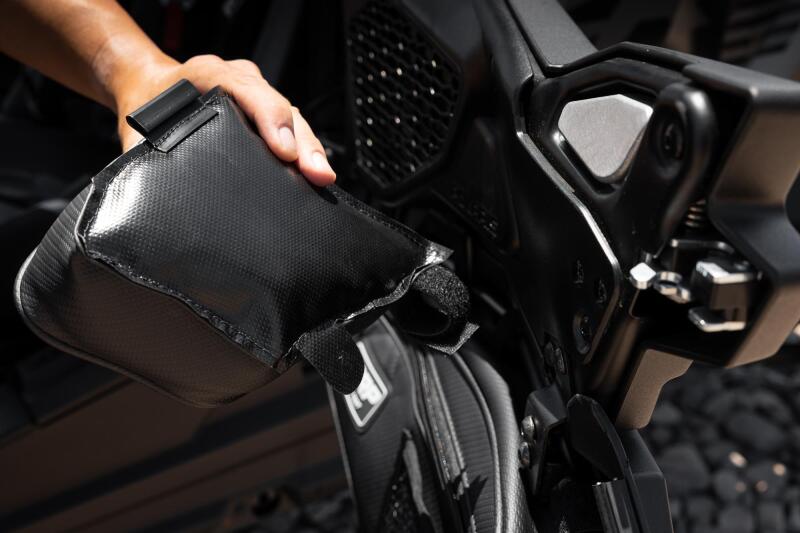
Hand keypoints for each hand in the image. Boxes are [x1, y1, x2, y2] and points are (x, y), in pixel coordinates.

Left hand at [113, 55, 335, 185]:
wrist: (148, 86)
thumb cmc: (147, 104)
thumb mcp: (139, 127)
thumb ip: (142, 154)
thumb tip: (149, 191)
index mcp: (207, 74)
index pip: (246, 88)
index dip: (270, 117)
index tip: (283, 151)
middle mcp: (239, 80)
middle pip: (280, 106)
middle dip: (301, 141)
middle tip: (315, 173)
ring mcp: (257, 95)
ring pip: (293, 118)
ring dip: (310, 150)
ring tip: (322, 179)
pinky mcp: (266, 113)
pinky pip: (292, 129)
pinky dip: (304, 152)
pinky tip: (314, 176)